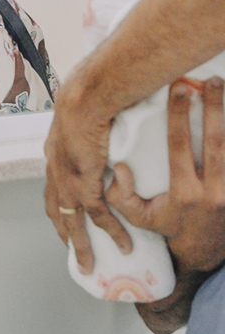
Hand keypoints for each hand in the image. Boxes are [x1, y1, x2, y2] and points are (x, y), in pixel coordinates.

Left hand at [44, 68, 131, 274]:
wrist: (88, 96)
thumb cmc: (88, 96)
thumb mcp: (81, 116)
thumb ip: (85, 130)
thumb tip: (99, 128)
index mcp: (53, 153)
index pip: (51, 188)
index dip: (58, 208)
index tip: (64, 222)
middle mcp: (55, 170)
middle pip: (56, 211)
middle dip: (65, 235)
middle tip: (75, 254)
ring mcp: (67, 179)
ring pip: (74, 222)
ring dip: (84, 246)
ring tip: (91, 265)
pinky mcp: (84, 184)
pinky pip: (98, 215)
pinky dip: (111, 232)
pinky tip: (122, 244)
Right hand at [104, 78, 224, 291]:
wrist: (205, 252)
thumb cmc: (169, 228)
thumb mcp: (140, 218)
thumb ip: (122, 196)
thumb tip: (119, 167)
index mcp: (184, 194)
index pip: (181, 147)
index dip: (179, 116)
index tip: (180, 89)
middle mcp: (212, 192)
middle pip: (216, 142)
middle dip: (214, 108)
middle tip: (212, 80)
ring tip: (224, 89)